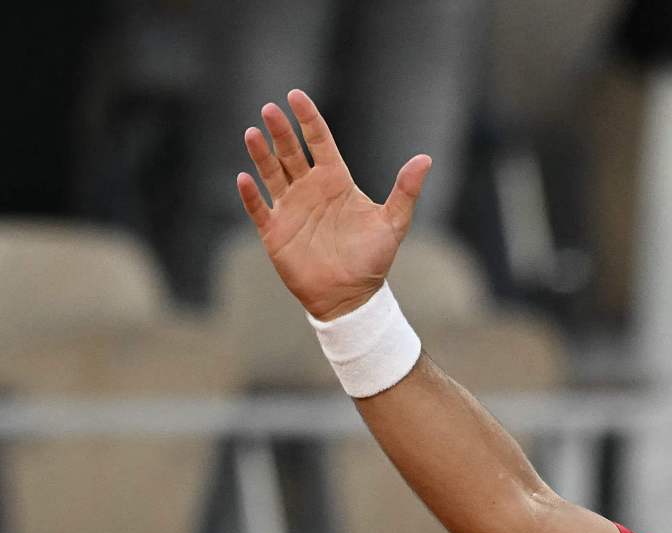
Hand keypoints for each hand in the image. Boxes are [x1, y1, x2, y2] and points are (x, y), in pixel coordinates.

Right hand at [236, 90, 430, 320]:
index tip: (296, 96)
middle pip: (291, 152)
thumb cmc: (373, 259)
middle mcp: (310, 189)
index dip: (308, 119)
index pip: (319, 142)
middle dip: (281, 131)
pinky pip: (259, 209)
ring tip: (253, 132)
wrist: (352, 296)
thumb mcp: (394, 223)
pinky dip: (251, 195)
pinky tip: (245, 178)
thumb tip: (425, 159)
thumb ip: (406, 190)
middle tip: (270, 109)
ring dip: (261, 154)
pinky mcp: (275, 231)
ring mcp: (290, 208)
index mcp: (336, 182)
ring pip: (271, 173)